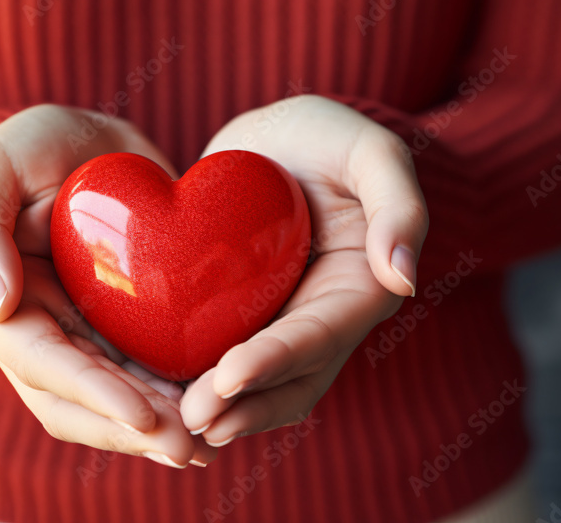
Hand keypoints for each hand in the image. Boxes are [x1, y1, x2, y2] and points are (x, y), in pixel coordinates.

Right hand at [0, 104, 216, 467]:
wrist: (86, 145)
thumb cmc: (31, 146)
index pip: (41, 363)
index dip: (92, 394)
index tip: (145, 416)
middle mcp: (30, 332)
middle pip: (78, 401)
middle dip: (132, 428)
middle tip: (190, 447)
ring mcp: (73, 337)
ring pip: (110, 402)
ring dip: (153, 430)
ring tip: (206, 445)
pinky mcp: (112, 334)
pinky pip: (139, 376)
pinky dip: (170, 399)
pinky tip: (210, 409)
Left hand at [179, 95, 428, 444]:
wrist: (284, 138)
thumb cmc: (333, 138)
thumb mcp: (374, 152)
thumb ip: (400, 207)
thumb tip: (404, 279)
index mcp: (361, 289)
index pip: (320, 336)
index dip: (276, 361)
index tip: (229, 377)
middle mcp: (323, 318)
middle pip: (290, 381)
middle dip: (244, 405)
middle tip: (192, 419)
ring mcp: (281, 322)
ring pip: (258, 386)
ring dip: (222, 410)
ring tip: (174, 423)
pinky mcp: (242, 316)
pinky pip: (221, 358)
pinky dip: (197, 381)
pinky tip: (156, 394)